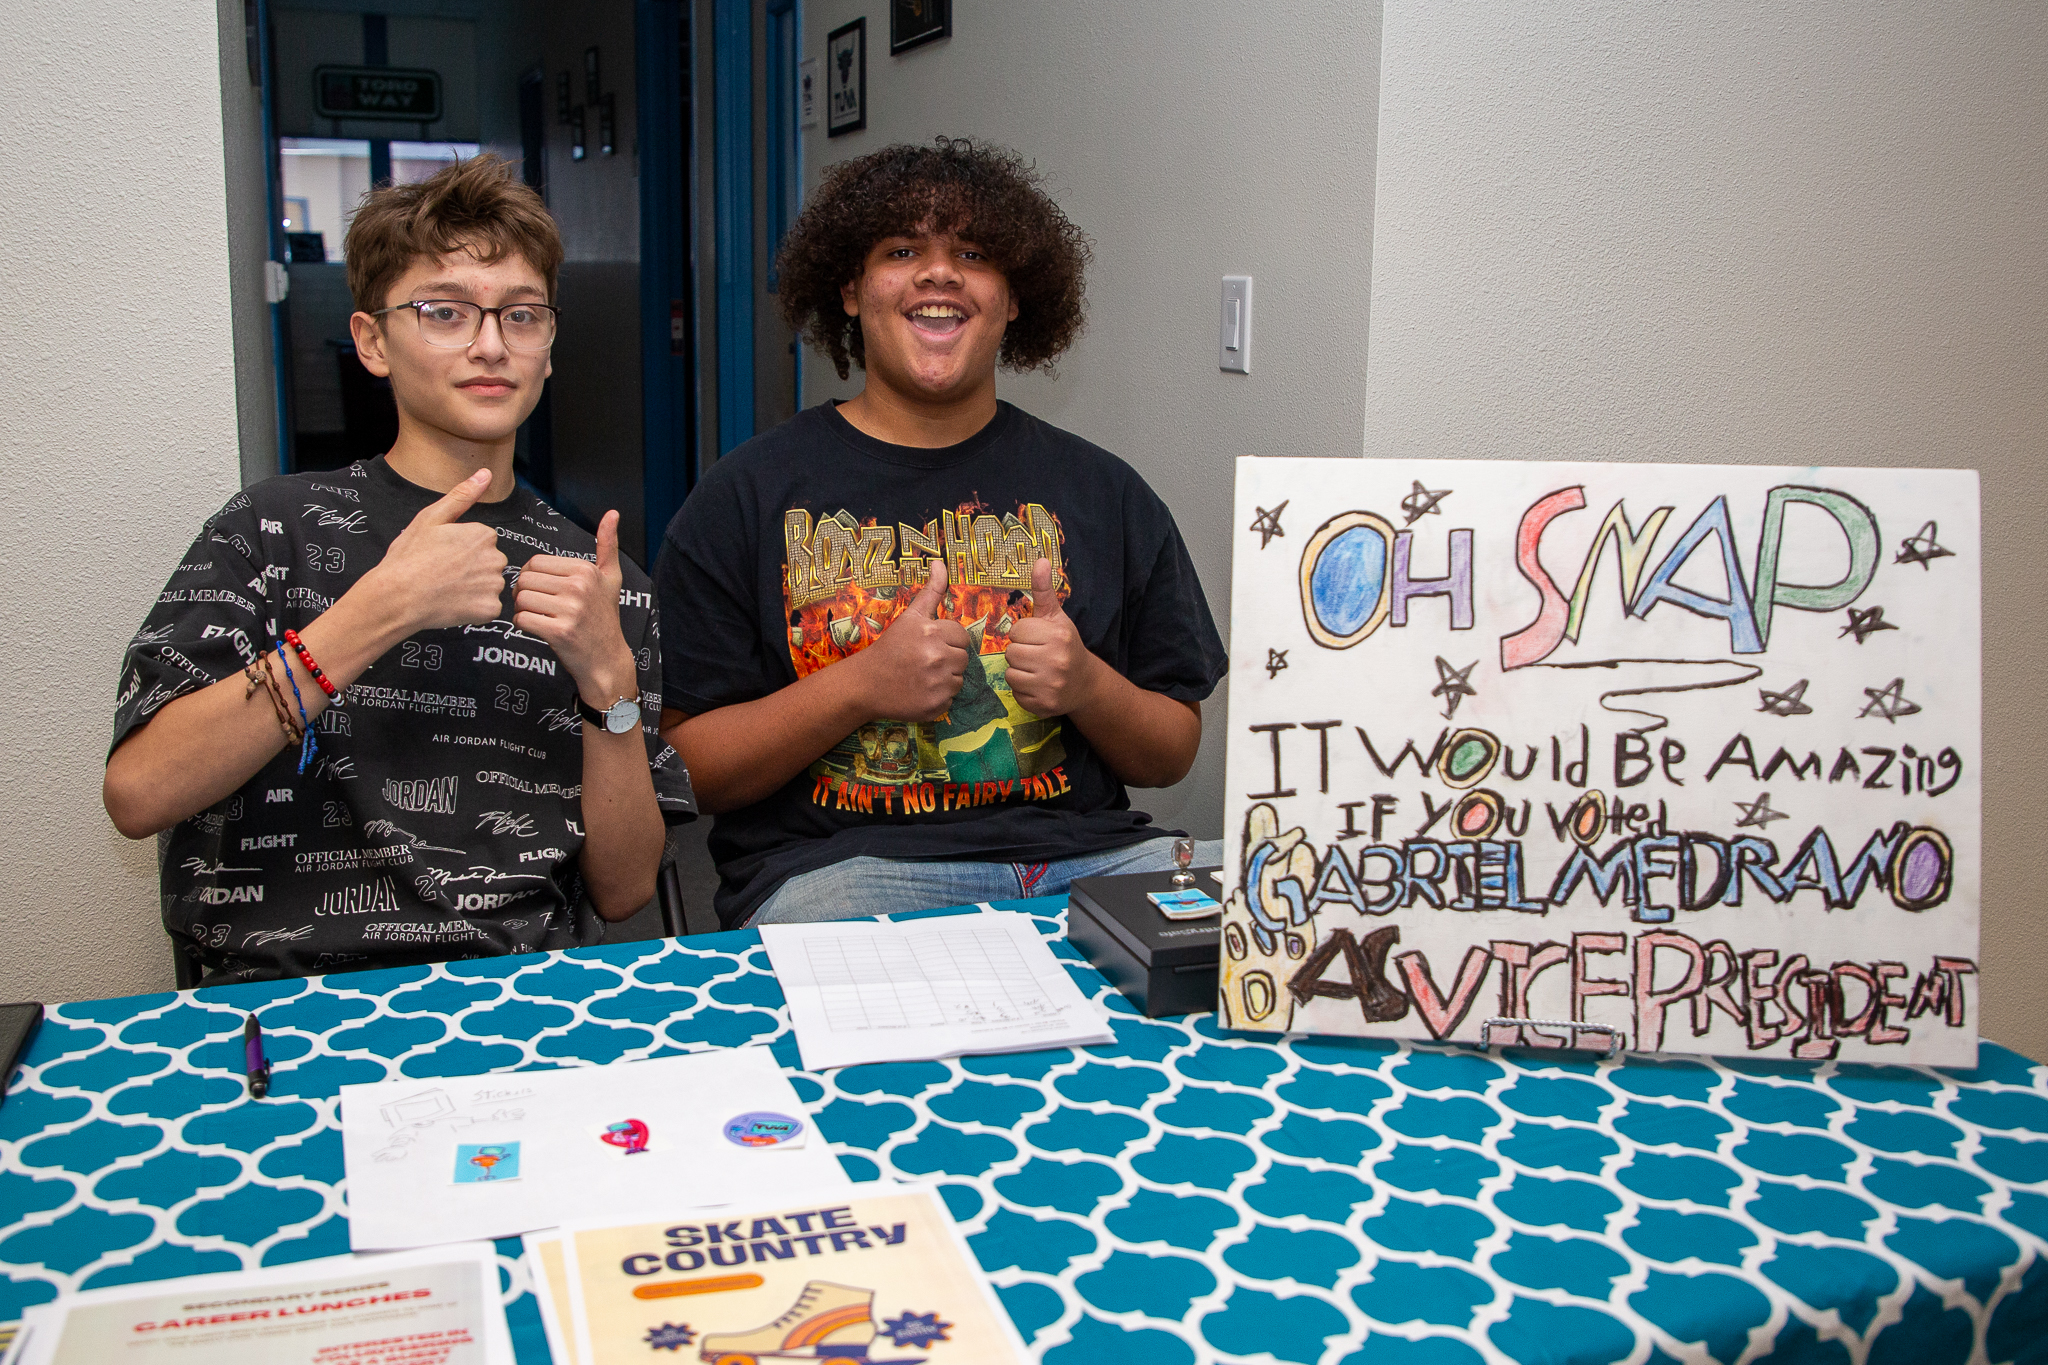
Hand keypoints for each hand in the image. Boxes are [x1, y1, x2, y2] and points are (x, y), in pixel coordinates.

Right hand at [363, 468, 508, 632]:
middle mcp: (496, 558)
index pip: (482, 541)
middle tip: (442, 573)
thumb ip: (462, 495)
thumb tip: (486, 474)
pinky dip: (473, 609)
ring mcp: (494, 585)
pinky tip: (452, 604)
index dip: (461, 549)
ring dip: (473, 589)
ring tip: (445, 588)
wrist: (396, 597)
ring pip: (488, 585)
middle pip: (488, 563)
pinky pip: (487, 608)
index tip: (442, 555)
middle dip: (471, 568)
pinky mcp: (490, 610)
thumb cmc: (409, 557)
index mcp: (483, 534)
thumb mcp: (431, 518)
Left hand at [514, 510, 636, 703]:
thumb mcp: (611, 578)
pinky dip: (522, 625)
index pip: (535, 563)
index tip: (546, 591)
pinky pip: (521, 619)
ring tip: (539, 617)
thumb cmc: (604, 618)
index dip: (533, 578)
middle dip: (524, 593)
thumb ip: (607, 545)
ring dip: (521, 610)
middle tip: (539, 606)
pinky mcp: (559, 632)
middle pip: (524, 579)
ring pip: (520, 598)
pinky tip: (538, 629)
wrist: (607, 660)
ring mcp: (569, 610)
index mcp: (585, 570)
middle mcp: (579, 587)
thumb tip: (612, 513)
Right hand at [852, 558, 968, 720]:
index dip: (947, 641)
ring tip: (921, 676)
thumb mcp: (910, 616)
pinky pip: (951, 699)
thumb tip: (939, 562)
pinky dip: (938, 697)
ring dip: (945, 679)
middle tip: (923, 661)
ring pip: (959, 679)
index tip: (929, 645)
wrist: (865, 684)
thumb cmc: (890, 647)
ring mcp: (937, 683)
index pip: (962, 637)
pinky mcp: (936, 705)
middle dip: (947, 659)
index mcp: (932, 632)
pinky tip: (920, 691)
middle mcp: (936, 657)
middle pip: (963, 658)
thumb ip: (931, 590)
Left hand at [1004, 557, 1095, 716]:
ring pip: (1010, 674)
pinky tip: (1038, 685)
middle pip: (1011, 653)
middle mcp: (1055, 661)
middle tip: (1035, 655)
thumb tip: (1040, 560)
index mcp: (1057, 636)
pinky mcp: (1044, 704)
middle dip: (1019, 653)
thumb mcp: (1056, 617)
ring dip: (1019, 672)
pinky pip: (1016, 694)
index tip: (1037, 639)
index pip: (1017, 631)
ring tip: (1035, 670)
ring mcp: (1050, 685)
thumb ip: (1043, 591)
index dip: (1024, 634)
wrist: (1085, 683)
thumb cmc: (1065, 645)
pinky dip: (1023, 690)